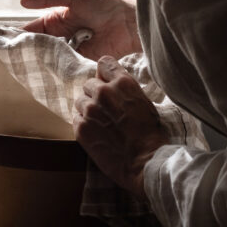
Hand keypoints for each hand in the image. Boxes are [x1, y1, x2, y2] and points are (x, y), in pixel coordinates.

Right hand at [20, 0, 140, 59]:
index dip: (22, 34)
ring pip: (50, 57)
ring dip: (40, 59)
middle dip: (28, 49)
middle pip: (40, 45)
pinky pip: (64, 66)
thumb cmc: (102, 5)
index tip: (7, 41)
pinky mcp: (81, 62)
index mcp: (59, 20)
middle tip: (12, 55)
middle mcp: (62, 37)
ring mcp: (71, 51)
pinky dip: (55, 68)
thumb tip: (22, 2)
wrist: (127, 22)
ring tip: (24, 62)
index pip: (35, 29)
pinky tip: (44, 70)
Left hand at [73, 57, 168, 197]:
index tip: (106, 82)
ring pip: (80, 101)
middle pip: (89, 84)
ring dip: (88, 109)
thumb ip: (126, 90)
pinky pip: (76, 118)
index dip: (104, 74)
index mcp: (123, 83)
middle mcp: (104, 92)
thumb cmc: (151, 135)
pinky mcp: (81, 128)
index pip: (104, 63)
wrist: (145, 163)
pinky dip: (83, 124)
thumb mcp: (144, 103)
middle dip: (95, 95)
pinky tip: (96, 134)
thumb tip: (112, 82)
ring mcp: (90, 109)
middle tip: (106, 111)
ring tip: (101, 124)